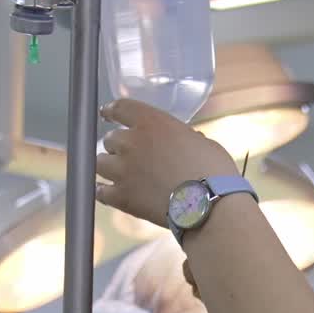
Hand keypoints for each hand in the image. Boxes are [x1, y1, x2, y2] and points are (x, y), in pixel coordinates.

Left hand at [96, 98, 237, 226]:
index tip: (107, 114)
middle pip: (110, 139)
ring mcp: (122, 170)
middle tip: (130, 156)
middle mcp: (131, 142)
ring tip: (119, 174)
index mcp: (151, 123)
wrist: (207, 204)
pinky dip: (104, 192)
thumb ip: (185, 138)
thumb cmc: (213, 170)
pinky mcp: (121, 197)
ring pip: (100, 163)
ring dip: (108, 166)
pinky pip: (100, 192)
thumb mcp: (202, 143)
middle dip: (118, 146)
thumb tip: (187, 142)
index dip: (111, 111)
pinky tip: (108, 194)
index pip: (120, 108)